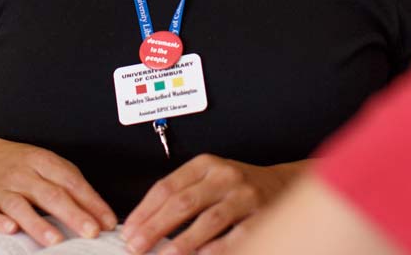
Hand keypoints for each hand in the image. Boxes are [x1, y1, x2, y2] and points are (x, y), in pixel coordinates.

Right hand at [0, 138, 117, 245]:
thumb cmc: (25, 167)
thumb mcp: (51, 167)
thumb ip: (73, 189)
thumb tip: (100, 216)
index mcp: (44, 162)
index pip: (72, 182)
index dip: (91, 202)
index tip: (106, 222)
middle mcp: (23, 175)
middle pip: (51, 195)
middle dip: (73, 215)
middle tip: (91, 233)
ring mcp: (2, 190)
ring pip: (20, 206)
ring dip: (39, 224)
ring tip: (56, 241)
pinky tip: (11, 230)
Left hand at [121, 154, 306, 254]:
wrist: (281, 184)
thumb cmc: (236, 186)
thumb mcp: (208, 179)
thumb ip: (181, 195)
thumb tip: (145, 224)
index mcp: (206, 165)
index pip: (168, 186)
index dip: (145, 210)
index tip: (129, 230)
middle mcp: (224, 176)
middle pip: (183, 202)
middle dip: (156, 227)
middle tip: (137, 245)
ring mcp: (244, 196)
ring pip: (208, 220)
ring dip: (182, 243)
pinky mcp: (261, 216)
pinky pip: (235, 237)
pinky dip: (215, 250)